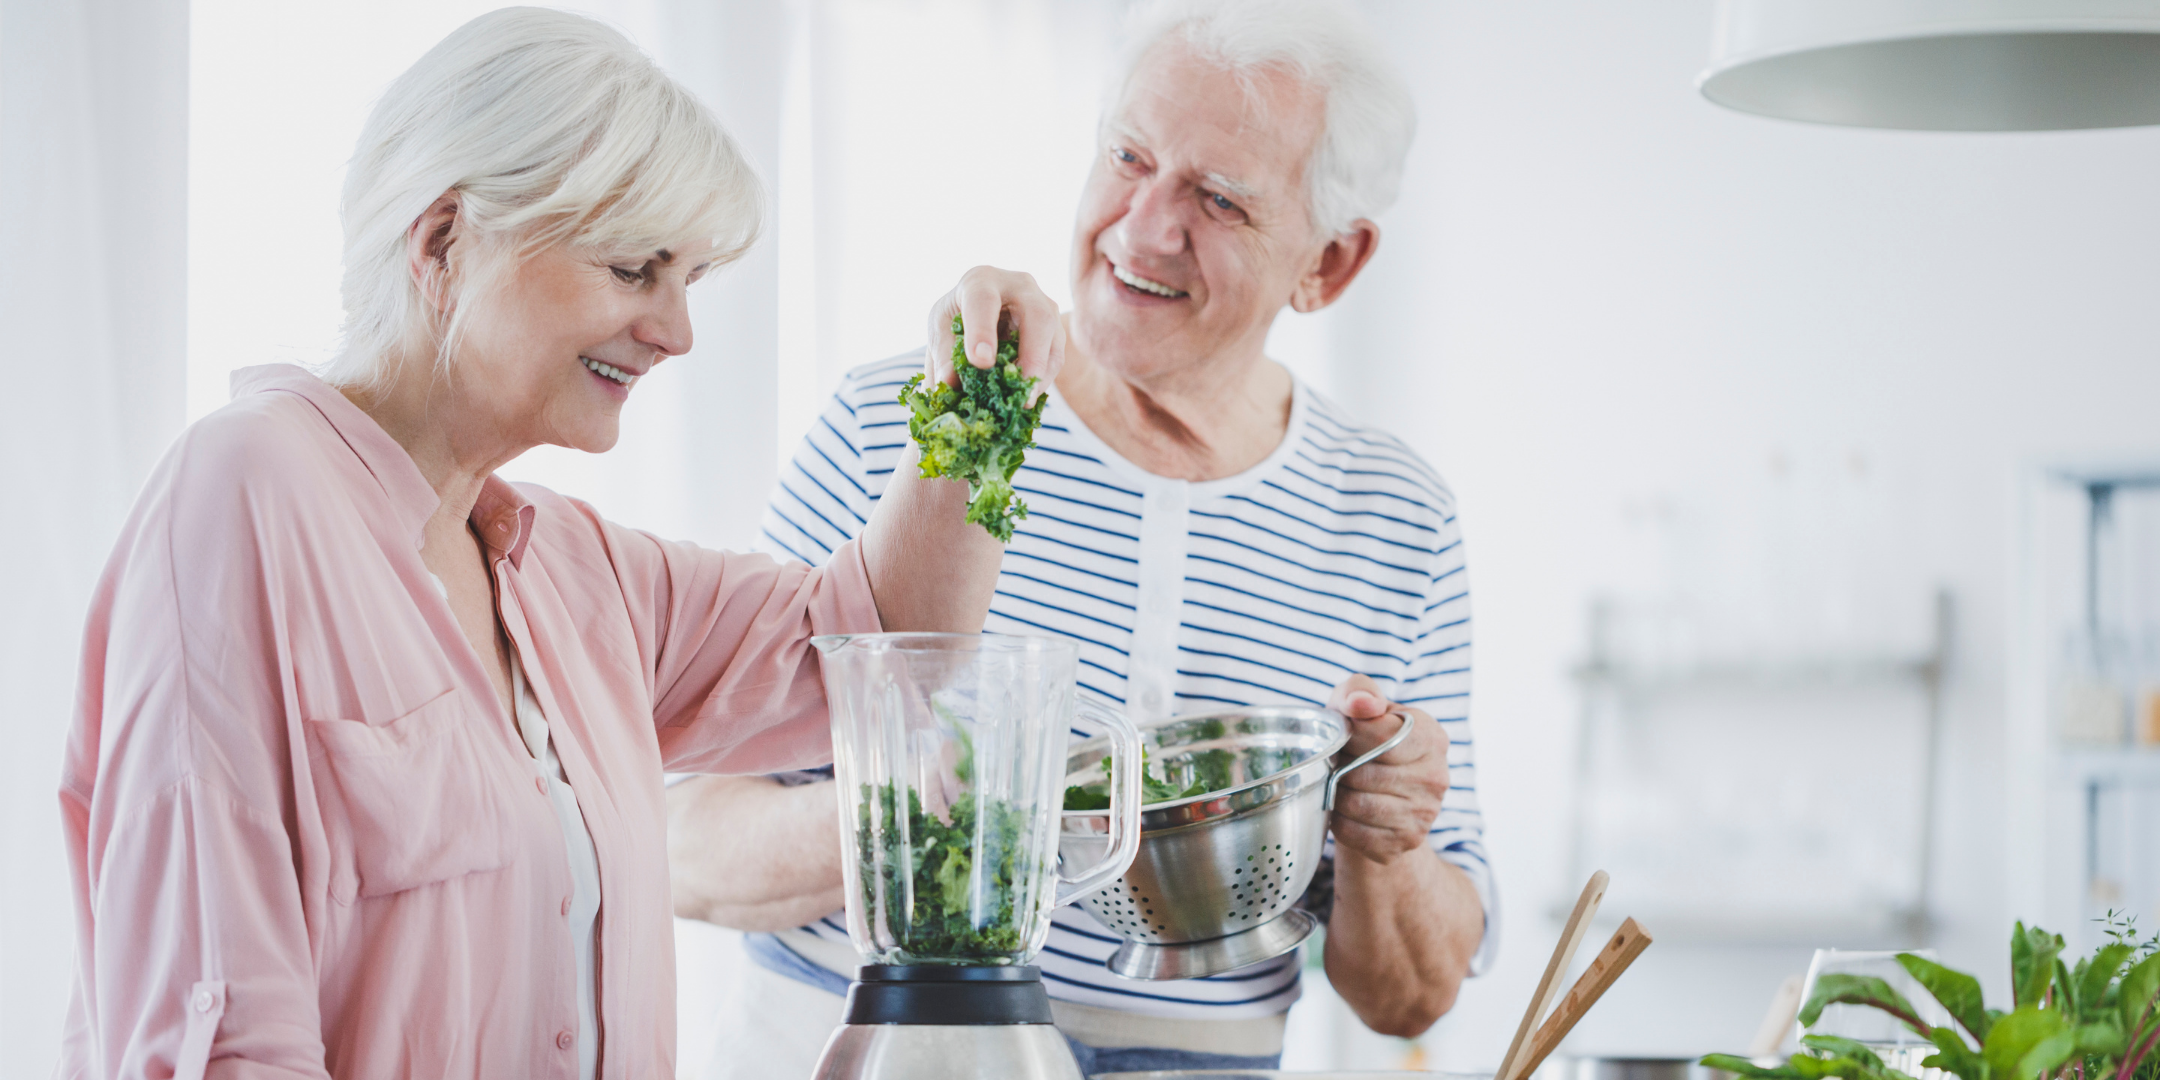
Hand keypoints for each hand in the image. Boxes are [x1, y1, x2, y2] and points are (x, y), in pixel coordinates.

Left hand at [925, 266, 1065, 387]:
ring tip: (1024, 401)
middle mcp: (1019, 286)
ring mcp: (1043, 305)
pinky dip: (1043, 378)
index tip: (981, 362)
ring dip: (1040, 373)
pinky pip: (1056, 355)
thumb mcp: (941, 330)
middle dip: (1032, 356)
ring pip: (1053, 337)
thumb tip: (948, 383)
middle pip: (1037, 316)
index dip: (982, 331)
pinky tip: (1028, 396)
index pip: (983, 301)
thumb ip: (943, 356)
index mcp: (981, 280)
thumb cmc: (958, 317)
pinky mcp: (1054, 328)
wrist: (979, 313)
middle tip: (1020, 391)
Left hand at [1326, 674, 1448, 862]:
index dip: (1350, 736)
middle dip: (1338, 767)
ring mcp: (1425, 813)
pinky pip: (1355, 832)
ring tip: (1337, 783)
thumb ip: (1359, 692)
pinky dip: (1338, 820)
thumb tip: (1362, 703)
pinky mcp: (1406, 841)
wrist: (1379, 791)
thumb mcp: (1361, 705)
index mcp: (1432, 736)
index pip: (1381, 736)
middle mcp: (1437, 777)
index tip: (1344, 736)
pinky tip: (1344, 808)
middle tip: (1335, 763)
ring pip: (1357, 804)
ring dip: (1336, 794)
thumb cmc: (1366, 739)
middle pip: (1364, 773)